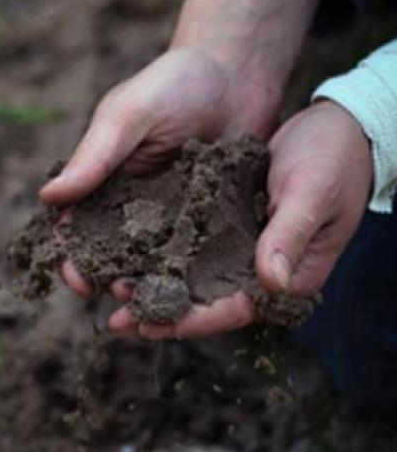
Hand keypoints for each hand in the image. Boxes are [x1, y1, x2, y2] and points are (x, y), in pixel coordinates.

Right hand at [42, 44, 280, 302]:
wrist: (238, 71)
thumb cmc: (174, 84)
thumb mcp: (128, 116)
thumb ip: (94, 157)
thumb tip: (47, 198)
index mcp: (100, 182)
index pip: (76, 229)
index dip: (72, 258)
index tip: (77, 280)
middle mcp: (132, 204)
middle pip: (115, 254)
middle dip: (114, 281)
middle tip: (124, 300)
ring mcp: (173, 213)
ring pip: (156, 260)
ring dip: (154, 284)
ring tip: (162, 303)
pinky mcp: (212, 217)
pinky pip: (202, 250)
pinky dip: (199, 271)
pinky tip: (205, 292)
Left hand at [107, 101, 372, 338]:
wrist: (339, 126)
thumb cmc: (335, 158)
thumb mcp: (312, 193)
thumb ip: (289, 235)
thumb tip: (269, 283)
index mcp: (291, 275)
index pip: (237, 309)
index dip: (194, 320)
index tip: (155, 325)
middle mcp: (263, 271)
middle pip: (207, 303)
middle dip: (162, 312)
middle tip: (117, 321)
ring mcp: (244, 250)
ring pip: (194, 279)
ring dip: (155, 286)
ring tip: (112, 291)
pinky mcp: (229, 228)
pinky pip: (191, 248)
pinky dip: (161, 254)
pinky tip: (126, 255)